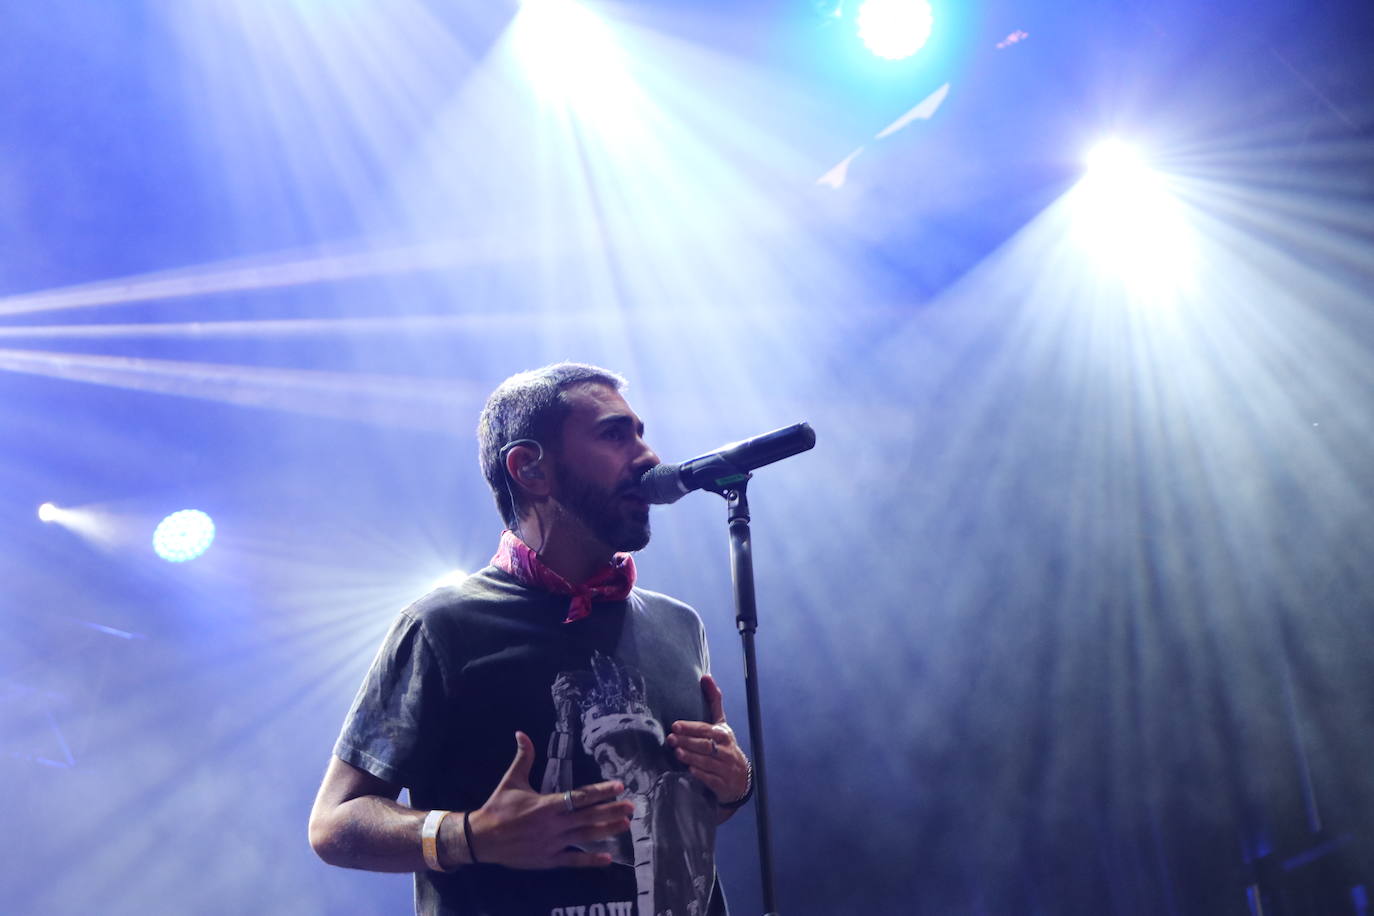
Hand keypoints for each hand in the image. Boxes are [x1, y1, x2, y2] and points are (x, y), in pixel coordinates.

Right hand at [467, 732, 633, 868]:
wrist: (481, 839)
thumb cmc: (498, 807)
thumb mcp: (511, 780)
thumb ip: (523, 757)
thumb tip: (521, 733)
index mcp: (546, 804)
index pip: (579, 797)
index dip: (600, 792)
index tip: (619, 787)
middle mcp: (553, 825)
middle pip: (588, 817)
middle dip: (611, 811)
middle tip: (631, 807)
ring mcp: (552, 844)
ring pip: (585, 838)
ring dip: (607, 831)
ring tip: (625, 825)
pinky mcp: (548, 860)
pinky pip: (573, 861)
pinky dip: (590, 861)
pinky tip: (608, 858)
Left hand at [666, 674, 749, 804]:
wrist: (741, 779)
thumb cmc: (725, 746)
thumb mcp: (721, 724)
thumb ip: (714, 702)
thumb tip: (705, 676)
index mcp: (723, 734)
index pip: (705, 729)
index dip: (690, 727)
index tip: (675, 725)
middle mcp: (726, 751)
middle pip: (705, 745)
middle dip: (687, 742)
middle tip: (671, 739)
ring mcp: (725, 768)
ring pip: (707, 762)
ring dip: (691, 757)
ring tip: (677, 752)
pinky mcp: (722, 784)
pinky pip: (711, 779)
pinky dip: (701, 774)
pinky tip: (690, 770)